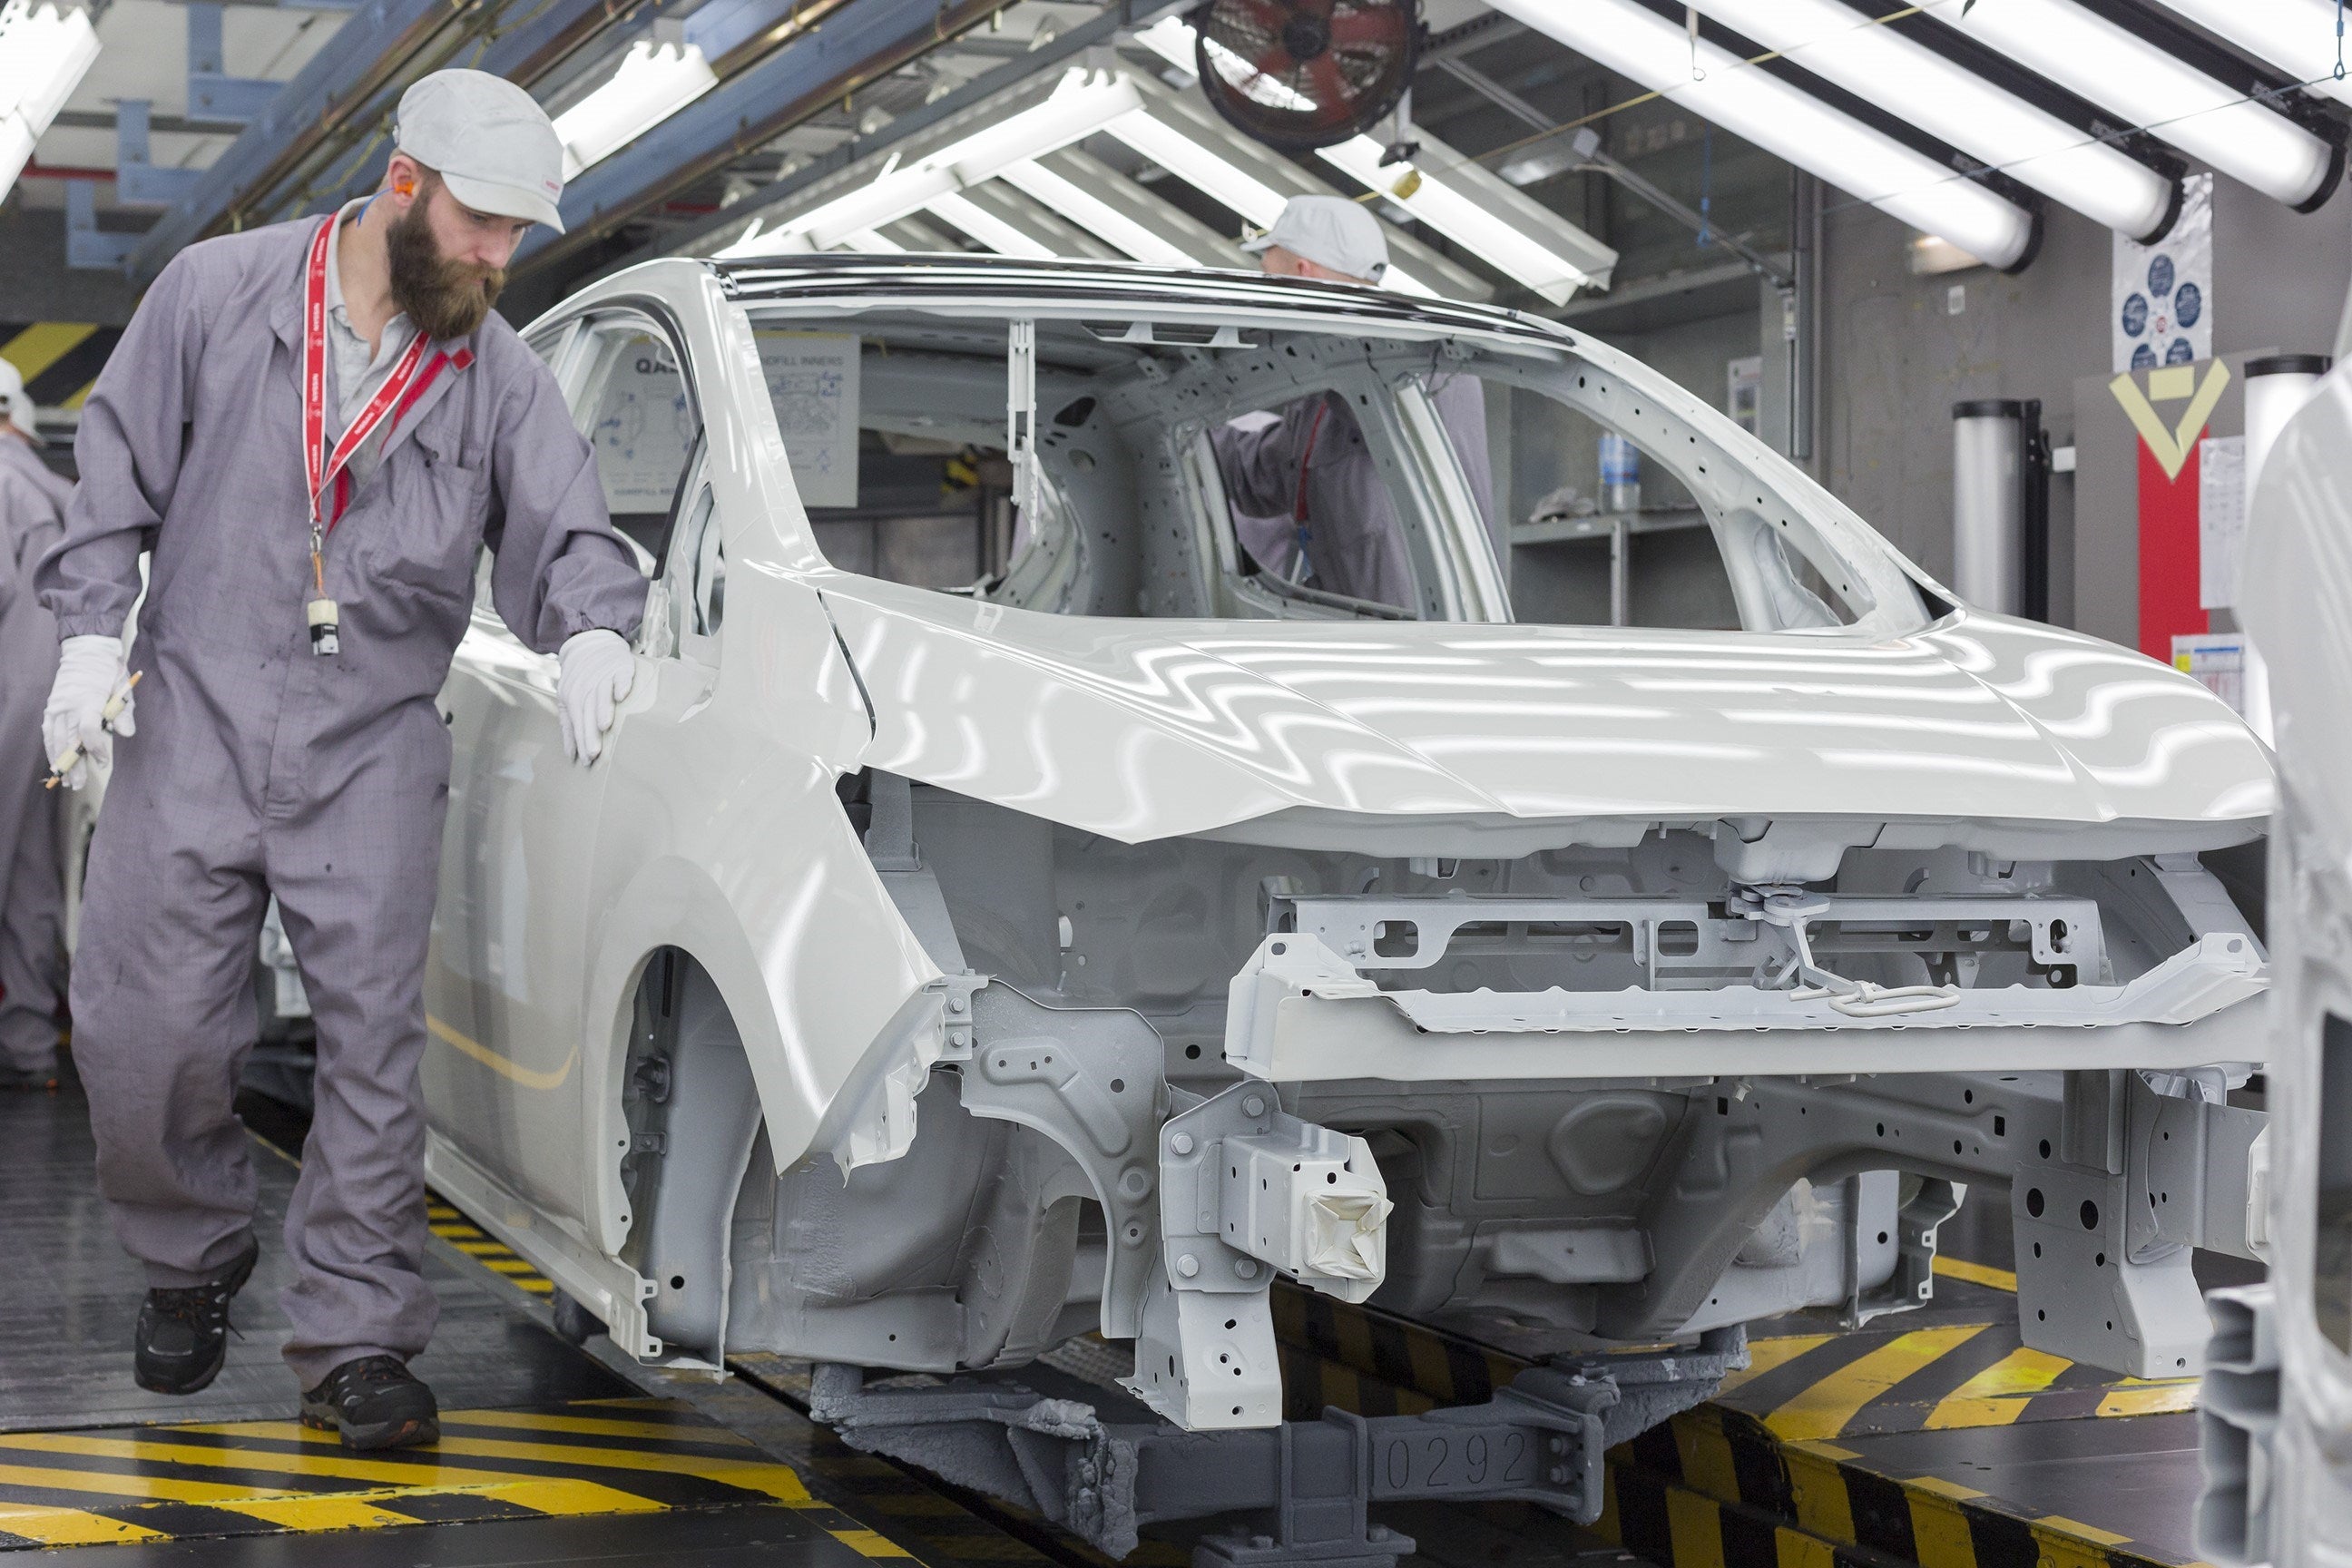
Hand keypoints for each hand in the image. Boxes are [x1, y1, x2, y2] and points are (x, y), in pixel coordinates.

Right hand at [42, 635, 134, 789]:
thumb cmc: (109, 673)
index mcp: (88, 699)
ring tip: (67, 780)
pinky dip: (51, 748)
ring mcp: (56, 706)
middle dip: (74, 764)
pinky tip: (56, 762)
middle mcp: (68, 704)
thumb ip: (124, 714)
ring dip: (60, 761)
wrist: (87, 652)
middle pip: (68, 740)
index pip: (88, 730)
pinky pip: (48, 732)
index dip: (94, 748)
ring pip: (55, 739)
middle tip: (79, 784)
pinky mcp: (51, 707)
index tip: (102, 762)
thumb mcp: (124, 690)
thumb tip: (126, 734)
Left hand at [556, 629, 634, 766]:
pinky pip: (620, 676)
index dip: (581, 741)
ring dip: (603, 709)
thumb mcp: (567, 700)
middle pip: (587, 712)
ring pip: (602, 694)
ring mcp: (602, 675)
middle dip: (591, 732)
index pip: (577, 722)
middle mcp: (586, 687)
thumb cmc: (580, 678)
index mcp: (572, 697)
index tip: (588, 760)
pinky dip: (621, 684)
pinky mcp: (619, 666)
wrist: (589, 644)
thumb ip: (569, 727)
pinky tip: (623, 695)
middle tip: (595, 752)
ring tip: (605, 725)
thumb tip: (571, 755)